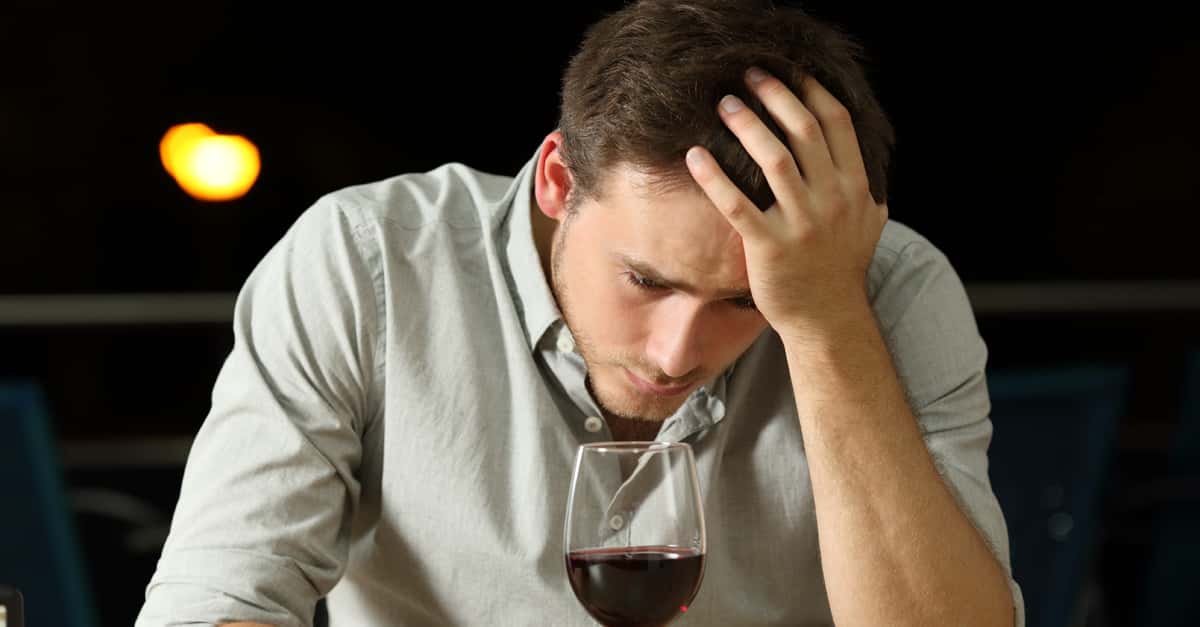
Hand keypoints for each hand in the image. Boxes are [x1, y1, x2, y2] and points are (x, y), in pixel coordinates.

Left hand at [685, 68, 886, 341]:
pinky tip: (695, 155)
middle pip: (804, 131)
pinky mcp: (769, 246)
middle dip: (775, 96)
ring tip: (724, 103)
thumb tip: (863, 159)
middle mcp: (833, 200)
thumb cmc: (840, 268)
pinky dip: (714, 176)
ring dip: (747, 124)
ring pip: (774, 158)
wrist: (827, 319)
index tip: (789, 71)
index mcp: (855, 187)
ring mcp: (802, 223)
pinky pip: (736, 203)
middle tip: (748, 76)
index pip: (836, 124)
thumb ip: (865, 188)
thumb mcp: (868, 223)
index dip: (811, 91)